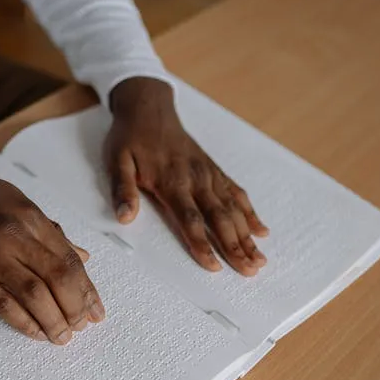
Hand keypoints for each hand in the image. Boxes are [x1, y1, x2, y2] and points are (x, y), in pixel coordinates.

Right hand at [0, 161, 104, 343]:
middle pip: (57, 278)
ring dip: (54, 321)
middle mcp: (12, 235)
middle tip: (82, 325)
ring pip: (34, 295)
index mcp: (28, 216)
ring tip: (63, 336)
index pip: (68, 258)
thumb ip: (48, 230)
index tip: (96, 309)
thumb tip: (81, 255)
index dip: (87, 289)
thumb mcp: (13, 201)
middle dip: (76, 308)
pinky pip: (2, 304)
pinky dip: (24, 322)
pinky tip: (37, 333)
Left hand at [106, 77, 268, 275]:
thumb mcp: (117, 161)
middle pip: (220, 218)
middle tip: (249, 271)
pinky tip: (261, 231)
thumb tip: (124, 217)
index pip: (190, 219)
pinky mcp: (214, 170)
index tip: (213, 266)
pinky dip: (250, 213)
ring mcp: (209, 174)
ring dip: (247, 236)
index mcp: (172, 181)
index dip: (202, 244)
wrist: (149, 108)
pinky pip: (237, 193)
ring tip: (259, 260)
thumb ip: (122, 189)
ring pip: (233, 209)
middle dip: (235, 247)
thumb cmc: (131, 137)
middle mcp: (196, 179)